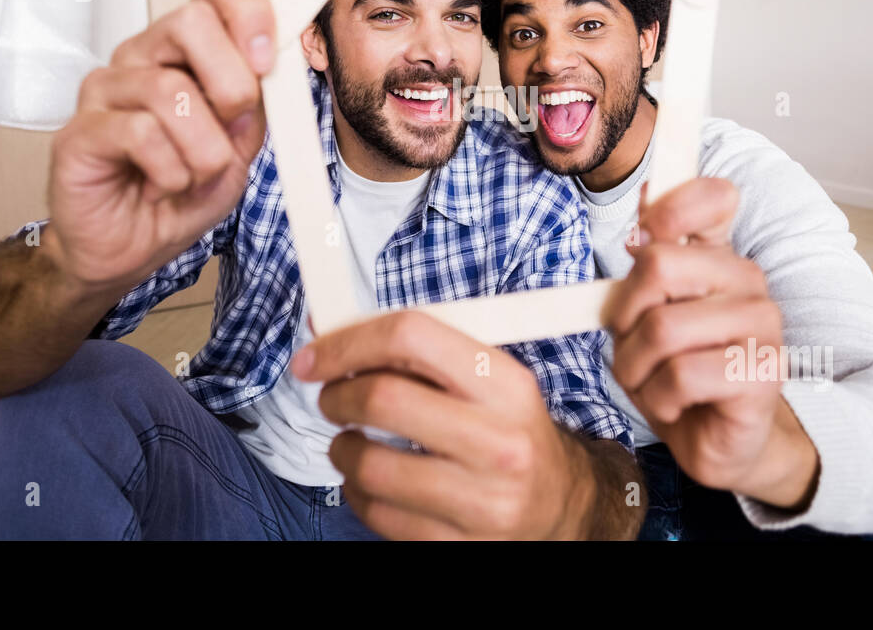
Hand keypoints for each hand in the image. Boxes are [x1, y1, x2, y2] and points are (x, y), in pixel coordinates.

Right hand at [44, 0, 274, 292]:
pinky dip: (170, 170)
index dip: (248, 10)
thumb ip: (256, 101)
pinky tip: (163, 186)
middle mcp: (141, 57)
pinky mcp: (79, 131)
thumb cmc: (182, 190)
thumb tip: (271, 64)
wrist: (134, 248)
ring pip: (169, 89)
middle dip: (231, 82)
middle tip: (233, 126)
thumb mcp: (240, 144)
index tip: (266, 58)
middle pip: (190, 21)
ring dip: (204, 147)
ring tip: (196, 175)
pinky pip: (140, 133)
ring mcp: (105, 90)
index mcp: (185, 49)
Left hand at [292, 310, 595, 538]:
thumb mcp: (483, 379)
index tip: (313, 357)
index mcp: (506, 383)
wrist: (559, 504)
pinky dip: (358, 493)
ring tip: (351, 443)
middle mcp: (501, 441)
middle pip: (384, 399)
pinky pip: (379, 515)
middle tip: (332, 399)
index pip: (413, 336)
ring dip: (342, 450)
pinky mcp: (461, 546)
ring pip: (371, 466)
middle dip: (337, 396)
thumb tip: (324, 327)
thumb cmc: (507, 428)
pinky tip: (372, 481)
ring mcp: (484, 500)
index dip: (348, 342)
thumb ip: (413, 351)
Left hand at [607, 178, 819, 509]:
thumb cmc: (677, 372)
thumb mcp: (645, 315)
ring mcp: (762, 326)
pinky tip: (677, 405)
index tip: (637, 241)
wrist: (716, 440)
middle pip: (658, 264)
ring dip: (636, 368)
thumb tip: (639, 228)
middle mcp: (748, 282)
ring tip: (652, 383)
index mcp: (719, 258)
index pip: (712, 197)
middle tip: (634, 345)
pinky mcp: (763, 374)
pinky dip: (659, 399)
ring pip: (662, 328)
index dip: (667, 209)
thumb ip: (645, 269)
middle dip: (625, 316)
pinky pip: (681, 376)